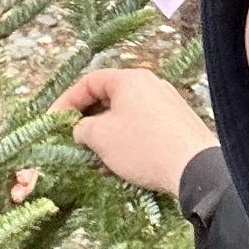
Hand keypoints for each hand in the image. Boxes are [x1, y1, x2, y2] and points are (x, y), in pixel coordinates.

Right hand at [53, 68, 216, 199]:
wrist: (195, 169)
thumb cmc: (142, 147)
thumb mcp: (100, 137)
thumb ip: (81, 128)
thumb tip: (81, 129)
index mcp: (130, 79)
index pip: (89, 82)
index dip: (66, 101)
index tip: (53, 121)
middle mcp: (151, 85)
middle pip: (109, 98)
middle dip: (87, 121)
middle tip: (73, 141)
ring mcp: (168, 104)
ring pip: (126, 116)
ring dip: (107, 136)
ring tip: (96, 160)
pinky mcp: (179, 124)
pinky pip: (144, 128)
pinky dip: (127, 142)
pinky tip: (121, 165)